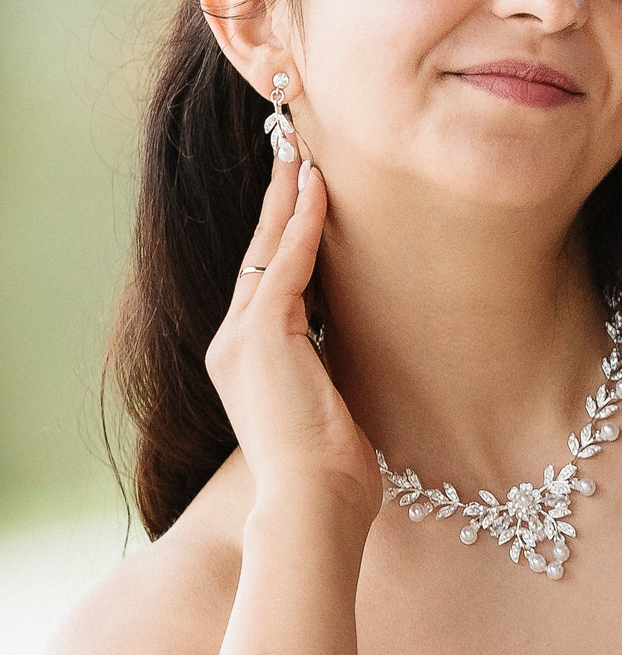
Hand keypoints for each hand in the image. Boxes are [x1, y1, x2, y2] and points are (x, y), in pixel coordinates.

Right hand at [204, 146, 379, 529]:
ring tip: (303, 153)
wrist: (315, 504)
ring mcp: (240, 339)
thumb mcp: (329, 410)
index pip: (265, 284)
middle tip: (291, 150)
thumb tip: (356, 355)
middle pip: (257, 256)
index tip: (300, 196)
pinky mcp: (262, 335)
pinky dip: (303, 223)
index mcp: (246, 365)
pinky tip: (318, 188)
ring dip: (288, 199)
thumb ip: (329, 374)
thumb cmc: (331, 477)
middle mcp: (232, 345)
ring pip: (266, 250)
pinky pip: (285, 264)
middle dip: (276, 202)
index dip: (282, 237)